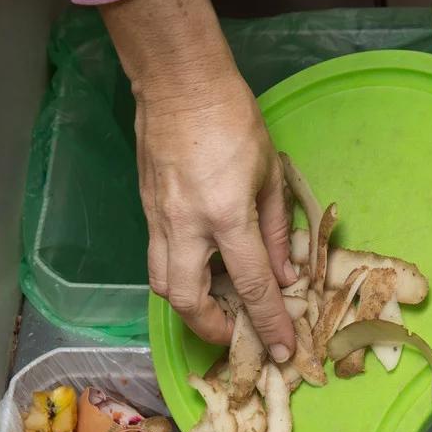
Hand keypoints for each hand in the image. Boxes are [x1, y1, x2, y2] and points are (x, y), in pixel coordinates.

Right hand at [101, 0, 295, 359]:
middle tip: (235, 330)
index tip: (283, 347)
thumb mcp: (270, 175)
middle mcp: (186, 225)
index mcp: (227, 215)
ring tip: (216, 303)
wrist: (180, 84)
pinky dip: (179, 274)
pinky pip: (158, 257)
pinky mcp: (146, 209)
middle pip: (187, 300)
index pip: (252, 284)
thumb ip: (277, 230)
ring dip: (188, 304)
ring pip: (162, 283)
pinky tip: (201, 267)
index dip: (269, 322)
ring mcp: (159, 218)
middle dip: (211, 327)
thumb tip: (285, 275)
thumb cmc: (234, 120)